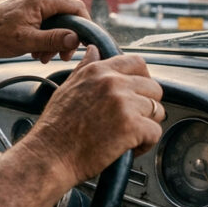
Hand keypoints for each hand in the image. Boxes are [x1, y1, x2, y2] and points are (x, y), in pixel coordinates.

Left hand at [0, 0, 87, 62]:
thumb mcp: (27, 42)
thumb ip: (54, 39)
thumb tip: (76, 39)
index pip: (75, 7)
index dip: (84, 25)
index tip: (84, 43)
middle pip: (65, 15)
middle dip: (65, 37)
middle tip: (60, 56)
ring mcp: (29, 0)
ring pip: (53, 20)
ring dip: (52, 39)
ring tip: (42, 56)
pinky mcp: (23, 7)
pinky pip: (42, 20)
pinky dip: (42, 35)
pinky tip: (34, 50)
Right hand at [20, 45, 163, 187]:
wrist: (50, 155)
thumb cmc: (55, 128)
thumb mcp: (67, 88)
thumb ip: (85, 68)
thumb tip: (94, 50)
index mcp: (98, 71)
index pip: (136, 63)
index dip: (143, 79)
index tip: (139, 93)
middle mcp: (112, 82)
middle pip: (153, 88)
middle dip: (147, 105)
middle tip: (133, 120)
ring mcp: (124, 103)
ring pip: (157, 110)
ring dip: (147, 125)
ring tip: (128, 136)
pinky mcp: (132, 126)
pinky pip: (155, 132)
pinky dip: (145, 144)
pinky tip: (128, 148)